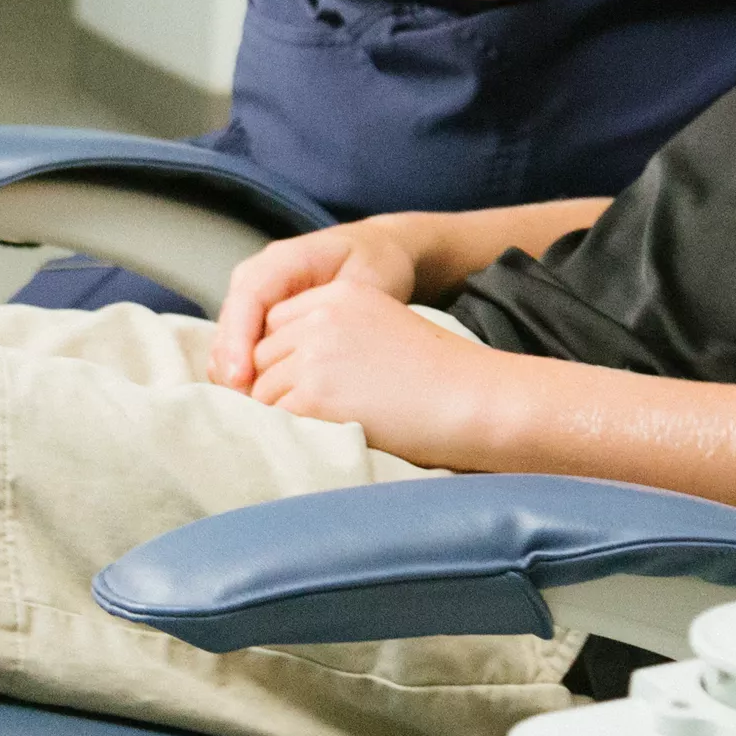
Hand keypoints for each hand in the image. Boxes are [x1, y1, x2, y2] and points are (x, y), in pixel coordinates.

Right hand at [209, 218, 424, 391]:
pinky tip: (260, 404)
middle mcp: (260, 276)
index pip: (248, 298)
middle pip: (230, 322)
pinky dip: (245, 375)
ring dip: (233, 374)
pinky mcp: (261, 319)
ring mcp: (257, 298)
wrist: (380, 250)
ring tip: (250, 412)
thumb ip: (338, 311)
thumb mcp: (366, 281)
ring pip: (229, 339)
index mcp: (283, 260)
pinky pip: (242, 348)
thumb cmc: (376, 261)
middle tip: (243, 407)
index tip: (240, 378)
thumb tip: (312, 352)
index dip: (238, 340)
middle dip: (230, 365)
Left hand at [247, 277, 522, 465]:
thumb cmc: (442, 376)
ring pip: (263, 390)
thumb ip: (338, 336)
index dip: (280, 358)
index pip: (276, 322)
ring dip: (280, 414)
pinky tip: (312, 442)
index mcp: (340, 293)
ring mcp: (314, 354)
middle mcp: (320, 316)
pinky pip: (275, 418)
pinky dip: (287, 434)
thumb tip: (298, 374)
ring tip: (310, 432)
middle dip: (272, 387)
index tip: (294, 386)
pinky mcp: (315, 394)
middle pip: (262, 355)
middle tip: (295, 417)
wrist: (473, 398)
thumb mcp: (384, 329)